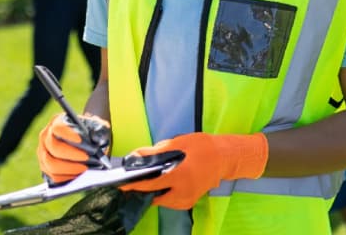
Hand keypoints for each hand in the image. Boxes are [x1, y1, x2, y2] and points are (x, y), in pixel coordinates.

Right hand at [37, 113, 110, 184]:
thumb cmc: (92, 133)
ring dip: (71, 169)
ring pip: (52, 165)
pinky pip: (54, 177)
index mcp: (57, 122)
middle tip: (88, 158)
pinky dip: (67, 178)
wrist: (88, 142)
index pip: (58, 128)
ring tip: (86, 168)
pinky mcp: (46, 168)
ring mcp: (43, 153)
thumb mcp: (98, 127)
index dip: (68, 135)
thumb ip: (98, 130)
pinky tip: (79, 175)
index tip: (81, 141)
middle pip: (54, 148)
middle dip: (72, 155)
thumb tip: (95, 139)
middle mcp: (46, 137)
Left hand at [120, 132, 267, 209]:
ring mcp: (187, 199)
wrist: (225, 158)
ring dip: (155, 190)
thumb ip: (156, 152)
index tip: (120, 184)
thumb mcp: (178, 143)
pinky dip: (165, 193)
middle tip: (137, 178)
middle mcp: (183, 192)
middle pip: (154, 195)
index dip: (133, 185)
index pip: (150, 184)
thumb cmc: (203, 147)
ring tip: (153, 177)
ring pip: (162, 200)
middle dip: (144, 188)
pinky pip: (170, 201)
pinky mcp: (189, 202)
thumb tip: (136, 156)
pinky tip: (165, 182)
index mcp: (179, 176)